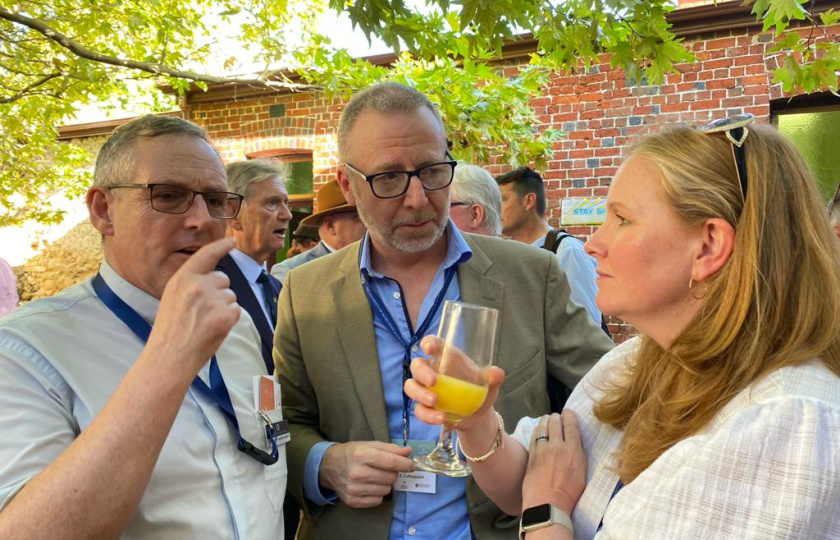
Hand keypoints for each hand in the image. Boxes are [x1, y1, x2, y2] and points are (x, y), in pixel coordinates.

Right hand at [147, 238, 239, 376]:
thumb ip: (191, 285)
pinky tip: (213, 329)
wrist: (168, 358)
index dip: (220, 246)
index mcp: (182, 279)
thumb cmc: (169, 332)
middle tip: (202, 312)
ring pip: (231, 296)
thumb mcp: (172, 298)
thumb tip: (213, 279)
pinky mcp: (226, 315)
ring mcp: (213, 299)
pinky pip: (236, 310)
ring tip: (205, 323)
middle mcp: (198, 285)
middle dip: (219, 292)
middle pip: (223, 279)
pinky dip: (229, 320)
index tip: (231, 242)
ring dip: (223, 307)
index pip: (206, 255)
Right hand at [319, 441, 413, 507]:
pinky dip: (377, 494)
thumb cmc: (352, 453)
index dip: (405, 464)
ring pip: (386, 490)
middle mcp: (356, 473)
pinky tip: (369, 486)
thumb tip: (409, 452)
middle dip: (392, 473)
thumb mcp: (369, 445)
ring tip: (375, 477)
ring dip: (385, 484)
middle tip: (385, 469)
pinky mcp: (352, 501)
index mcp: (361, 455)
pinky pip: (377, 501)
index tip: (411, 466)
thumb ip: (390, 449)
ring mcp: (354, 489)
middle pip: (390, 478)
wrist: (328, 466)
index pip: (390, 462)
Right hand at [404, 335, 504, 431]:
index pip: (433, 345)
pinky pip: (419, 410)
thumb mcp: (489, 385)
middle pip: (417, 365)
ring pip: (411, 387)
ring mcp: (426, 390)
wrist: (478, 416)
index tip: (428, 348)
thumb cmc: (480, 392)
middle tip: (433, 381)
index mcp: (447, 359)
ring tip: (434, 401)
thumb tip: (497, 373)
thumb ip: (492, 378)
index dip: (428, 343)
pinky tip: (441, 418)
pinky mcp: (425, 408)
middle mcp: (433, 371)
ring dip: (420, 394)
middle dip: (422, 372)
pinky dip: (428, 415)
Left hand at [522, 411, 585, 515]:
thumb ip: (578, 455)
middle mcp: (558, 446)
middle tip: (557, 417)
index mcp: (573, 450)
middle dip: (556, 417)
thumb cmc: (569, 494)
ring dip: (545, 420)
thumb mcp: (582, 473)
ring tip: (546, 419)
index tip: (568, 413)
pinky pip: (534, 437)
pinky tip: (537, 430)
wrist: (547, 504)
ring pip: (543, 427)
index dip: (569, 415)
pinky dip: (537, 430)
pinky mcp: (532, 455)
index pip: (571, 424)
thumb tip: (574, 444)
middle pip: (555, 422)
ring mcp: (543, 449)